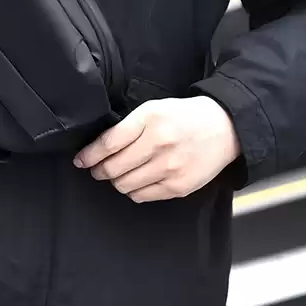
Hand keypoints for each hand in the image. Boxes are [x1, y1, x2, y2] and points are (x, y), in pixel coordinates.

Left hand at [73, 96, 240, 201]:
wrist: (225, 128)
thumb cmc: (184, 116)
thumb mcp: (153, 109)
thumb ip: (128, 126)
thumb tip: (99, 148)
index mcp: (150, 120)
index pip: (109, 143)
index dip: (89, 155)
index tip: (80, 160)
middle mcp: (160, 144)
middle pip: (114, 168)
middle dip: (100, 170)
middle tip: (97, 168)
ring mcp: (170, 168)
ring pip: (125, 185)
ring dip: (116, 181)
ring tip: (118, 174)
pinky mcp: (179, 187)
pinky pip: (143, 196)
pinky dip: (133, 191)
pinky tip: (136, 181)